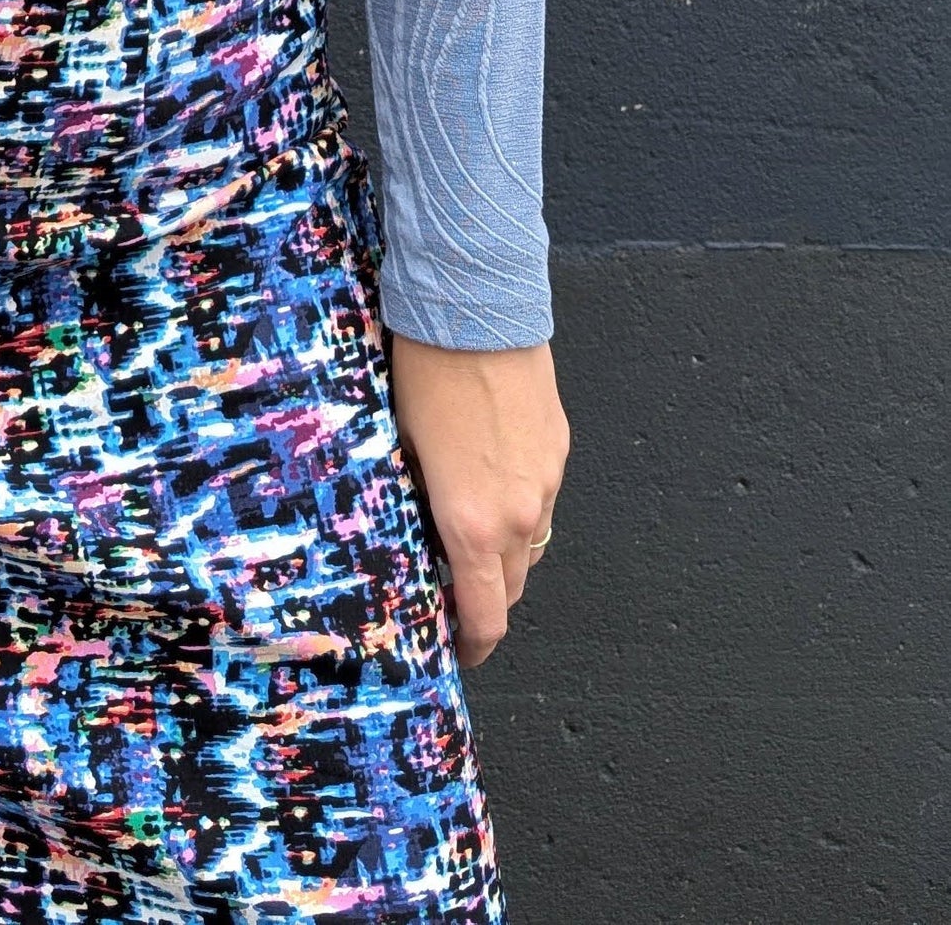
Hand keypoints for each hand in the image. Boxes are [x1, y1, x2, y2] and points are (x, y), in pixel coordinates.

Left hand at [386, 334, 569, 667]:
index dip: (475, 644)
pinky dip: (521, 506)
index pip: (487, 614)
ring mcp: (546, 480)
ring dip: (507, 553)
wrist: (477, 308)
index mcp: (472, 523)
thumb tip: (414, 525)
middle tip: (456, 592)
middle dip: (488, 599)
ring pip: (533, 541)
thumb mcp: (400, 444)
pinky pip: (542, 496)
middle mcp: (519, 513)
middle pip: (514, 586)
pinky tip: (490, 478)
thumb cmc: (425, 373)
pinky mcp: (558, 446)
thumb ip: (415, 499)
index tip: (460, 651)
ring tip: (471, 535)